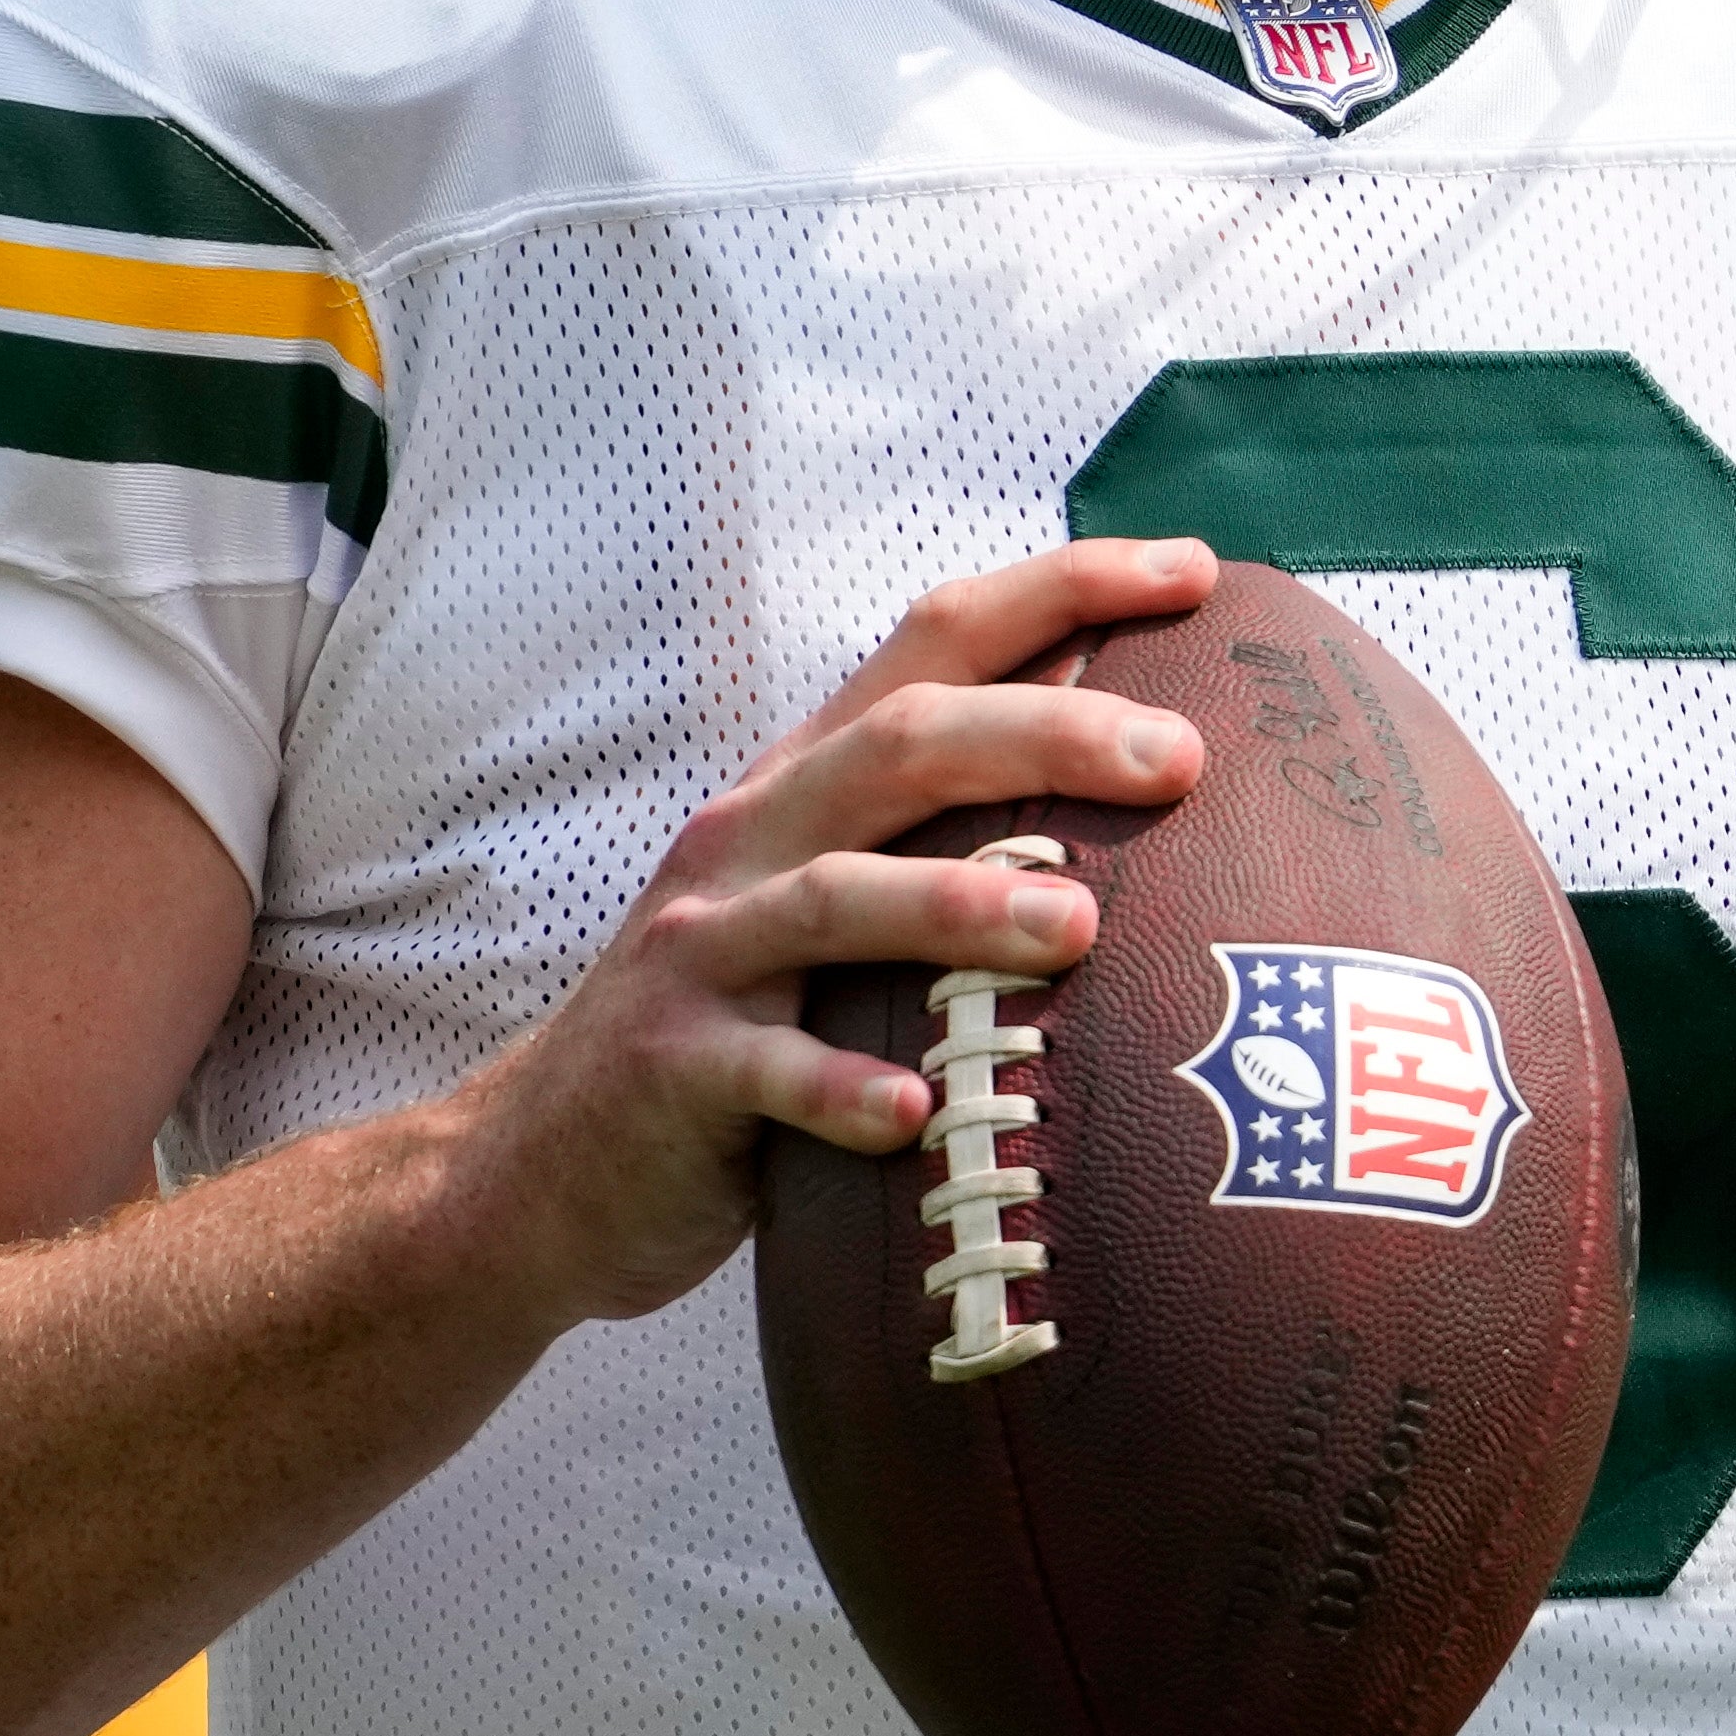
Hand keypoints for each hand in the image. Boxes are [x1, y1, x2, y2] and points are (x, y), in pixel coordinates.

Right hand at [454, 538, 1216, 1328]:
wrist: (539, 1165)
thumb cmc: (740, 1026)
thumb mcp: (830, 902)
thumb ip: (943, 824)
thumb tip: (1119, 736)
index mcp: (807, 781)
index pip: (938, 638)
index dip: (1064, 589)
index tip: (1195, 571)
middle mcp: (753, 837)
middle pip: (903, 744)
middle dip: (1047, 736)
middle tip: (1178, 760)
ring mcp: (705, 950)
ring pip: (838, 898)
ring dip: (959, 904)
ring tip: (1075, 926)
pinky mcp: (673, 1068)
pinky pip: (765, 1072)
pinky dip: (840, 1089)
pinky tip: (915, 1111)